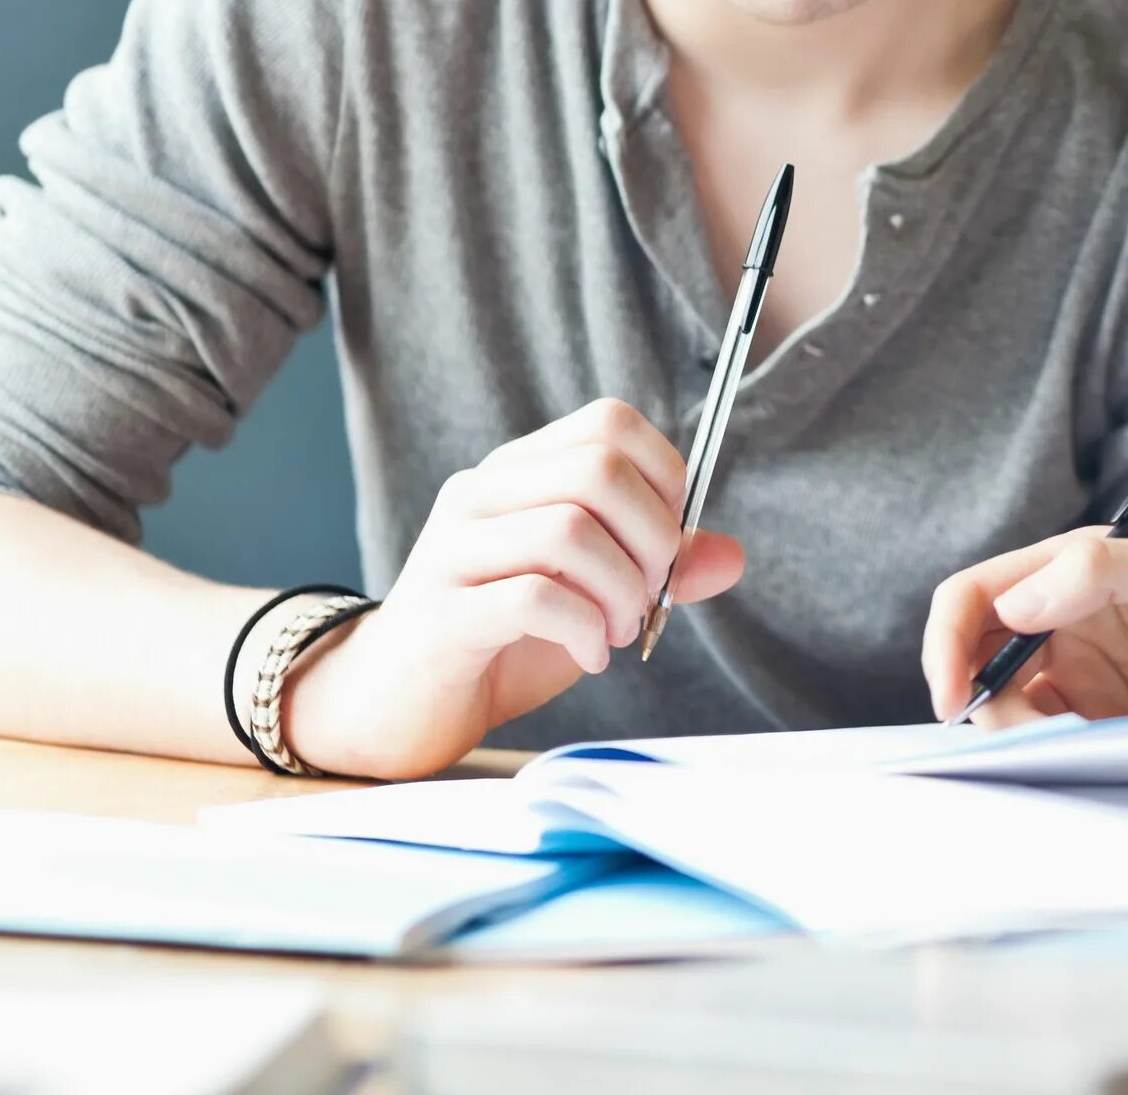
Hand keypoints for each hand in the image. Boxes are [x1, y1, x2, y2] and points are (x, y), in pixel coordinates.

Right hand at [284, 399, 744, 779]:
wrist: (397, 705)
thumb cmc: (501, 639)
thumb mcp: (593, 596)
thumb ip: (657, 572)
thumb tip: (730, 557)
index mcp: (520, 473)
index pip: (609, 423)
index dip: (664, 475)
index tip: (669, 540)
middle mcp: (481, 495)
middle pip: (598, 469)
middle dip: (652, 539)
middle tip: (649, 596)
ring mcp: (453, 549)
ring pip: (568, 529)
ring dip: (620, 590)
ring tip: (618, 630)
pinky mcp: (440, 612)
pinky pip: (533, 597)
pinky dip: (583, 629)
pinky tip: (589, 654)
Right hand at [922, 529, 1127, 766]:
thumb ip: (1106, 572)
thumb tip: (1016, 602)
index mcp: (1083, 566)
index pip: (978, 594)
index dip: (949, 641)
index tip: (955, 697)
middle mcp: (1076, 617)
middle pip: (981, 658)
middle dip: (979, 700)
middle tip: (1021, 739)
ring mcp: (1096, 674)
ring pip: (1012, 708)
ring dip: (1016, 735)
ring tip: (1072, 749)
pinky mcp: (1117, 724)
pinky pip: (1054, 745)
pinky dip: (1050, 760)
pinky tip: (1091, 763)